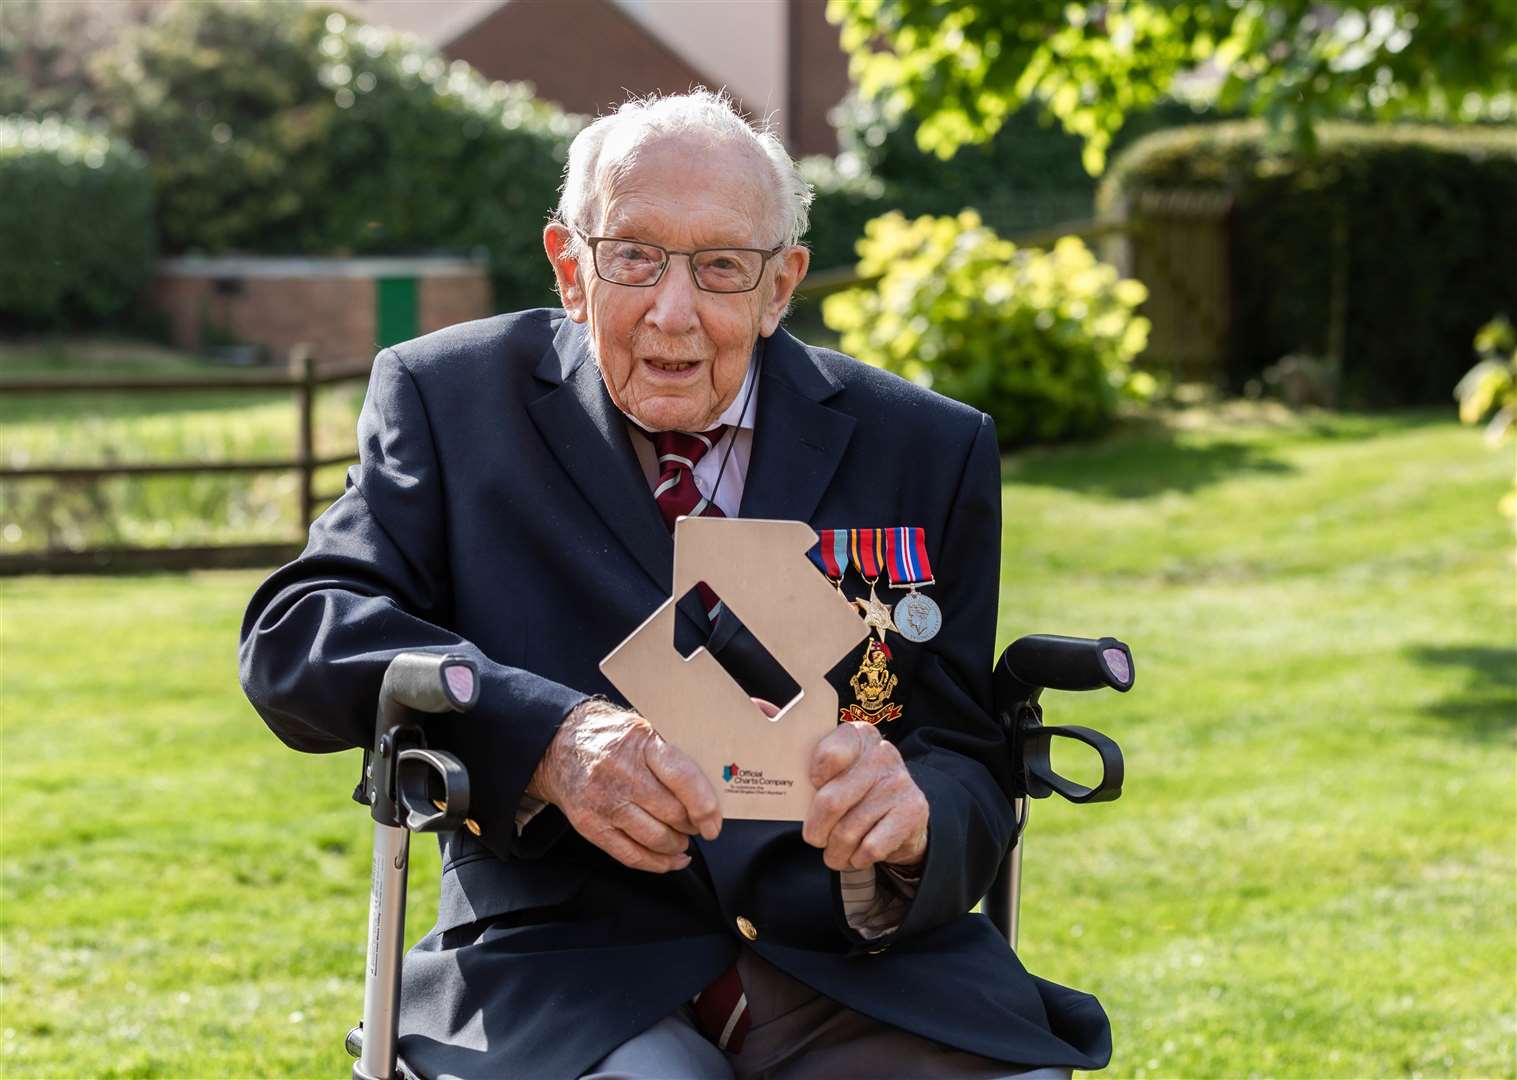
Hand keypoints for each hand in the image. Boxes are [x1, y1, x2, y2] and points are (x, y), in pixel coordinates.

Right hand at [528, 699, 721, 872]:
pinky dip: (656, 863)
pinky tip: (670, 860)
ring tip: (682, 840)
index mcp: (641, 743)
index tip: (714, 821)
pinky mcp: (590, 825)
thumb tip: (710, 785)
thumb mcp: (641, 728)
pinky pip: (630, 855)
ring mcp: (604, 802)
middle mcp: (622, 773)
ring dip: (676, 845)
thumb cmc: (608, 735)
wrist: (557, 743)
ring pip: (654, 838)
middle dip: (692, 826)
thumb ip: (672, 752)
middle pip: (671, 813)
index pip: (682, 778)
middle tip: (699, 826)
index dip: (705, 806)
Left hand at [802, 721, 928, 872]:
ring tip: (835, 852)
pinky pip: (870, 848)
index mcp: (857, 736)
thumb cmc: (857, 792)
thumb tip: (776, 774)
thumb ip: (814, 775)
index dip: (814, 778)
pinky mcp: (912, 811)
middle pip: (831, 802)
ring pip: (848, 831)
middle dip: (816, 830)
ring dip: (835, 852)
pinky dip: (857, 859)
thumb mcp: (838, 774)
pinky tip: (858, 854)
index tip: (814, 787)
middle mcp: (882, 754)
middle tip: (815, 838)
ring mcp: (899, 783)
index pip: (828, 755)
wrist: (905, 815)